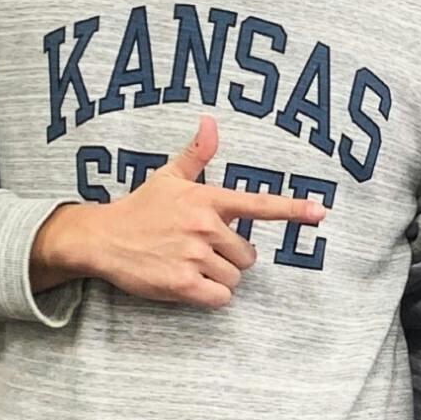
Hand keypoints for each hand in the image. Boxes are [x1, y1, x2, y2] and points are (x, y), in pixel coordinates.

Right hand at [30, 115, 324, 307]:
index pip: (259, 205)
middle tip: (200, 250)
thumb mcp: (168, 177)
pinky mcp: (182, 283)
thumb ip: (197, 154)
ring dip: (218, 279)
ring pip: (234, 279)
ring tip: (189, 265)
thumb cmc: (140, 208)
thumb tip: (210, 121)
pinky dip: (210, 297)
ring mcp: (194, 256)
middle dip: (230, 258)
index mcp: (208, 201)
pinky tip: (189, 285)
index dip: (292, 209)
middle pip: (248, 256)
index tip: (320, 212)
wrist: (99, 238)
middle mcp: (205, 227)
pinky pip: (219, 298)